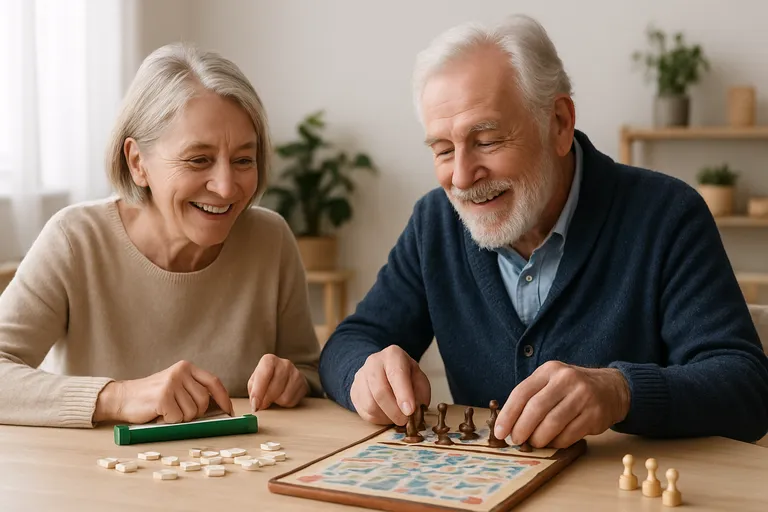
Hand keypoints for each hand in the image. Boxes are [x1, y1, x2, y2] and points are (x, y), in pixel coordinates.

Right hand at [93, 360, 232, 423]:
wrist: (122, 398)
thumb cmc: (152, 397)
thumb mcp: (176, 385)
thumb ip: (194, 390)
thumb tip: (220, 407)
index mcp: (186, 367)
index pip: (214, 382)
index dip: (224, 398)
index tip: (229, 411)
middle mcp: (180, 372)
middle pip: (204, 400)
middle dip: (196, 413)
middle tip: (180, 414)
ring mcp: (171, 383)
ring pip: (191, 412)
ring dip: (181, 418)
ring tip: (167, 411)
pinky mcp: (163, 397)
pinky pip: (177, 418)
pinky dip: (169, 421)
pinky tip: (159, 414)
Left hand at [248, 354, 308, 410]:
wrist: (283, 376)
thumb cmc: (266, 379)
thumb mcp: (254, 381)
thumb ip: (253, 391)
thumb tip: (255, 404)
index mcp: (269, 360)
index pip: (264, 376)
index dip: (258, 392)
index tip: (255, 404)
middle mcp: (285, 364)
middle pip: (274, 390)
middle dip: (266, 400)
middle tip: (262, 403)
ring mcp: (296, 373)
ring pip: (284, 398)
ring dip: (276, 402)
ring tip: (274, 396)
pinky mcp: (303, 385)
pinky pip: (292, 402)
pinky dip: (285, 404)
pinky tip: (282, 396)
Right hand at [350, 345, 431, 425]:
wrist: (383, 371)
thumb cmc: (405, 376)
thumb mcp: (419, 379)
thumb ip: (420, 393)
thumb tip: (414, 411)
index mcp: (393, 355)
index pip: (396, 374)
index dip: (403, 394)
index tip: (410, 411)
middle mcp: (373, 362)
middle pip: (380, 391)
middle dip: (395, 411)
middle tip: (405, 421)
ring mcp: (360, 376)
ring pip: (371, 404)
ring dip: (386, 416)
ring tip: (397, 415)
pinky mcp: (354, 391)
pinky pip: (364, 411)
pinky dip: (378, 418)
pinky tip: (386, 413)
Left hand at [493, 361, 630, 448]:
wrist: (611, 388)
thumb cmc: (571, 388)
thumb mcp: (551, 381)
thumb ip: (531, 397)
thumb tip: (507, 425)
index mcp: (549, 370)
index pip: (522, 392)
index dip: (508, 414)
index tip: (500, 432)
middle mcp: (566, 380)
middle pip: (536, 408)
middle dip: (521, 429)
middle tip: (516, 441)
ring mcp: (583, 396)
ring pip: (552, 423)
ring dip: (539, 438)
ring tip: (534, 443)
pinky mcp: (595, 414)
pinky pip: (569, 435)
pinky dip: (557, 442)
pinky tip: (553, 442)